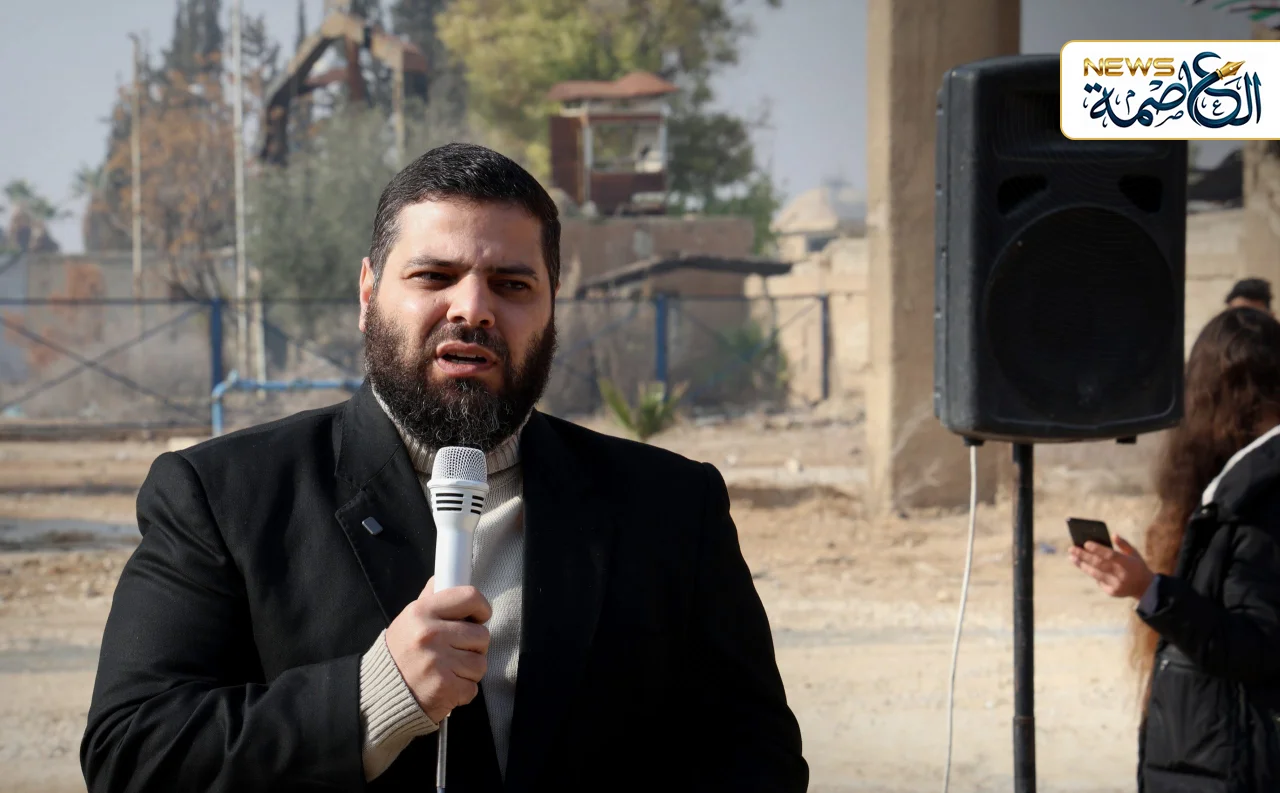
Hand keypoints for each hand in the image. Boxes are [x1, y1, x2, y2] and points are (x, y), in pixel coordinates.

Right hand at [385, 577, 491, 723]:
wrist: (380, 692)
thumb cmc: (400, 653)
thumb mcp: (409, 618)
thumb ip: (431, 598)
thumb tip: (448, 574)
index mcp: (422, 612)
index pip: (470, 597)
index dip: (481, 608)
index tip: (479, 616)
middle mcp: (430, 634)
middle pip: (482, 634)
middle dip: (474, 645)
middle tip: (455, 651)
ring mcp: (438, 662)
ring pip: (480, 662)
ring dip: (469, 669)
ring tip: (449, 670)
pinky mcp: (445, 687)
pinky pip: (473, 686)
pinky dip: (463, 690)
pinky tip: (446, 686)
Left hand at [1069, 533, 1154, 598]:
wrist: (1145, 588)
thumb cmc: (1137, 567)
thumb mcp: (1134, 554)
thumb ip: (1124, 544)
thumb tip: (1113, 534)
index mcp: (1127, 563)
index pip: (1110, 555)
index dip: (1097, 549)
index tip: (1085, 543)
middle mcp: (1121, 574)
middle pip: (1099, 564)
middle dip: (1083, 556)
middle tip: (1071, 549)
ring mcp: (1116, 584)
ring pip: (1094, 573)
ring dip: (1082, 565)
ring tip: (1072, 557)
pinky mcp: (1112, 592)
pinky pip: (1098, 581)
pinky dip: (1091, 573)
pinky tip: (1083, 566)